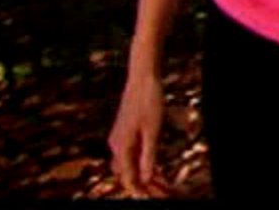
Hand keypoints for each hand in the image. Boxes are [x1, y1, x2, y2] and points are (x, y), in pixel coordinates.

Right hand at [108, 69, 167, 197]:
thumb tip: (146, 179)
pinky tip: (155, 169)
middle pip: (127, 173)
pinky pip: (132, 154)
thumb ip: (149, 155)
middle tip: (161, 193)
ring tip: (161, 185)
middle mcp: (116, 146)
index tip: (152, 197)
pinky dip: (142, 163)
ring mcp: (119, 139)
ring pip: (129, 165)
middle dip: (142, 185)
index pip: (128, 177)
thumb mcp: (153, 131)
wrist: (142, 79)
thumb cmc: (149, 102)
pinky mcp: (125, 133)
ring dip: (143, 175)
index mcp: (122, 147)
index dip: (140, 191)